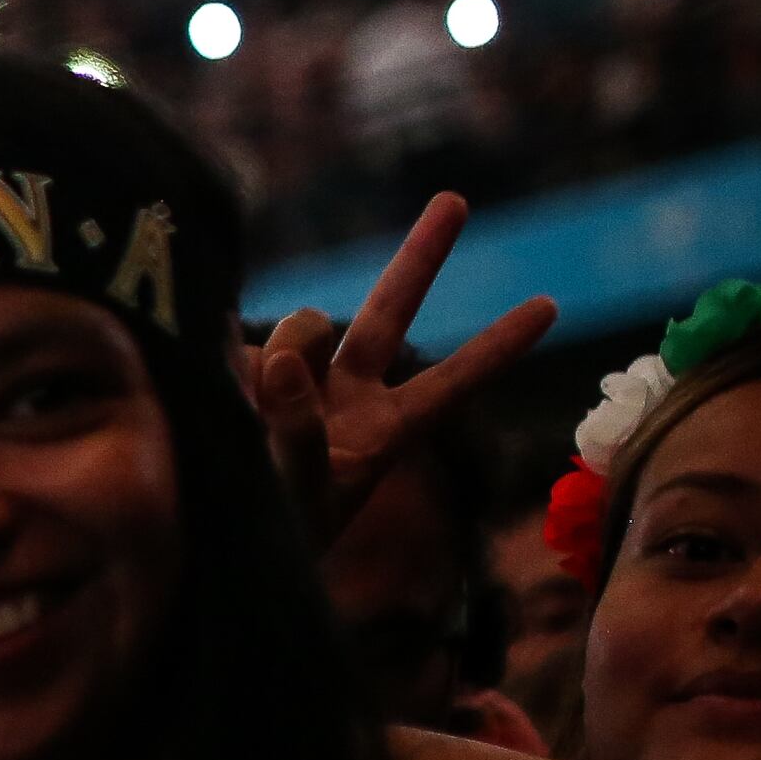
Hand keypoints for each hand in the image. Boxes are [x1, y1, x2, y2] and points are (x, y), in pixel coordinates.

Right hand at [243, 194, 555, 552]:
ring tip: (250, 412)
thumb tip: (284, 357)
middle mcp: (346, 397)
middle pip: (389, 314)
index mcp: (383, 434)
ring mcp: (295, 384)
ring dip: (286, 352)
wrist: (216, 559)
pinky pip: (239, 349)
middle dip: (423, 256)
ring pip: (303, 328)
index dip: (497, 346)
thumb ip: (299, 429)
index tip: (550, 306)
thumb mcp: (300, 499)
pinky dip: (227, 365)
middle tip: (456, 201)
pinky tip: (211, 395)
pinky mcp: (241, 375)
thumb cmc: (273, 545)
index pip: (452, 384)